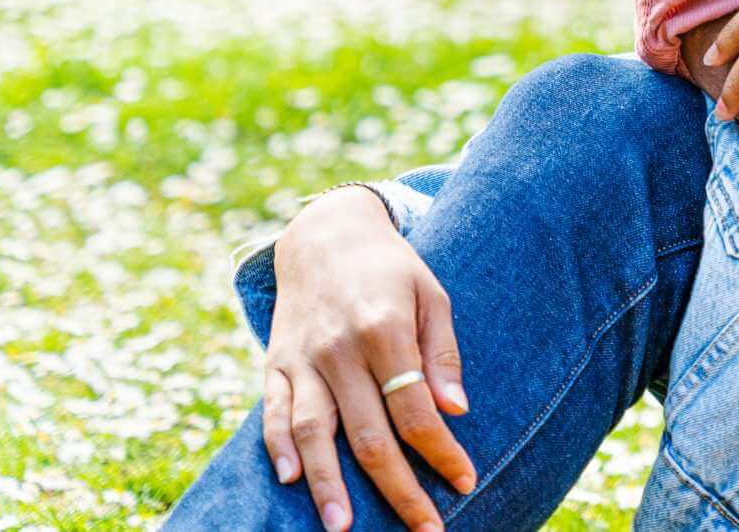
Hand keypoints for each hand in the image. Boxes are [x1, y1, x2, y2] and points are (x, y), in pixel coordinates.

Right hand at [263, 187, 474, 531]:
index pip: (414, 409)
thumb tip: (455, 410)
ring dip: (327, 484)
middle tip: (423, 529)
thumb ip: (442, 353)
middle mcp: (339, 350)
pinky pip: (272, 413)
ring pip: (312, 432)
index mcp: (384, 330)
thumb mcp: (431, 295)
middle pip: (367, 434)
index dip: (441, 451)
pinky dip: (277, 448)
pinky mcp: (275, 364)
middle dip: (397, 488)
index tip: (465, 482)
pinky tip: (290, 480)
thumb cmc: (391, 270)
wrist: (326, 236)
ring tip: (343, 528)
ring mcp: (302, 359)